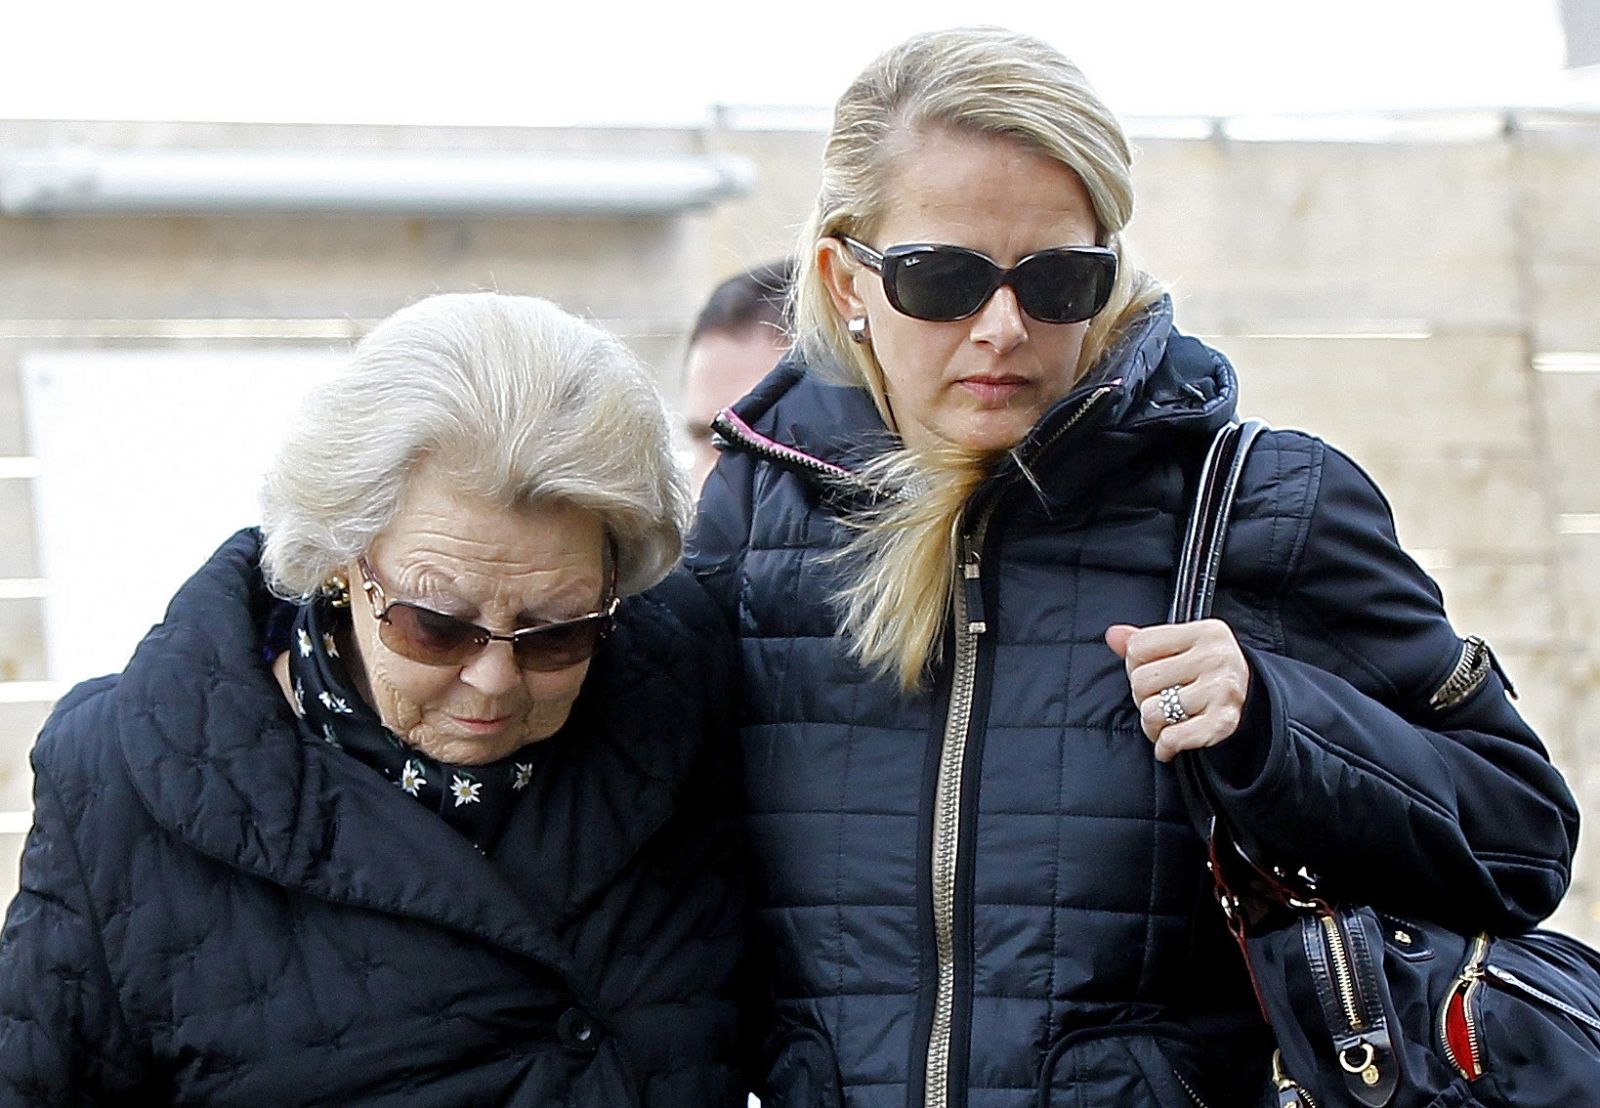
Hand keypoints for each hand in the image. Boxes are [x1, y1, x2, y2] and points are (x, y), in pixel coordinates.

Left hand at [1104, 619, 1249, 762]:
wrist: (1251, 700)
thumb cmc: (1205, 670)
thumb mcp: (1180, 646)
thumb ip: (1143, 640)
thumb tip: (1113, 635)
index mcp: (1205, 632)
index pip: (1138, 647)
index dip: (1135, 664)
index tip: (1151, 671)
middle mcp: (1216, 658)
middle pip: (1141, 681)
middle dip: (1142, 696)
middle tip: (1160, 698)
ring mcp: (1221, 691)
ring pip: (1152, 712)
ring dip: (1152, 723)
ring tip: (1166, 720)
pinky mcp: (1223, 723)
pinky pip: (1172, 738)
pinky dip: (1164, 746)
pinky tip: (1168, 743)